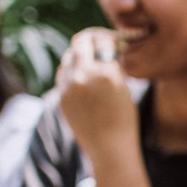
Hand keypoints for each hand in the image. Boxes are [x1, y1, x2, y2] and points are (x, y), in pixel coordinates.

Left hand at [55, 27, 136, 159]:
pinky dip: (71, 71)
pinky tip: (82, 78)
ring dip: (79, 56)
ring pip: (68, 58)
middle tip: (97, 44)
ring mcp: (69, 87)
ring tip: (90, 63)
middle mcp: (84, 76)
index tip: (112, 41)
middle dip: (89, 41)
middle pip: (80, 43)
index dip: (108, 38)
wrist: (109, 148)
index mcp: (106, 73)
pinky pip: (63, 74)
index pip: (102, 41)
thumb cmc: (125, 119)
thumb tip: (105, 48)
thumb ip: (112, 66)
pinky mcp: (61, 97)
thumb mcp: (124, 87)